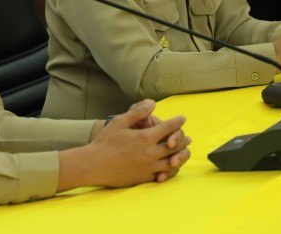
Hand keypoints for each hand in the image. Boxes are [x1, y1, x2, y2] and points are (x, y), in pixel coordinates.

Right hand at [59, 100, 190, 189]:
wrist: (93, 165)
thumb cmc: (104, 142)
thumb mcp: (119, 122)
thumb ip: (137, 113)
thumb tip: (152, 103)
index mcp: (145, 138)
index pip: (168, 128)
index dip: (177, 122)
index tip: (182, 118)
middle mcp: (150, 153)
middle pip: (175, 146)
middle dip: (183, 139)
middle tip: (187, 136)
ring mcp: (148, 167)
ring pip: (173, 163)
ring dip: (180, 156)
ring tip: (183, 152)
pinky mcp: (144, 178)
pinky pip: (163, 175)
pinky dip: (170, 170)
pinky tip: (171, 166)